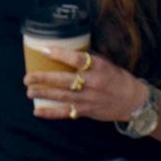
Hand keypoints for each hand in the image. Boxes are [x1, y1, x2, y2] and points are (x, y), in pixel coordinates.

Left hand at [23, 47, 147, 122]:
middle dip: (44, 79)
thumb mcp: (105, 62)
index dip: (59, 54)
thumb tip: (65, 47)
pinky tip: (37, 111)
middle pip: (64, 80)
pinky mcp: (86, 111)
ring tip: (29, 91)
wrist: (134, 101)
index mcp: (98, 67)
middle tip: (27, 77)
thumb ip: (87, 57)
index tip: (44, 50)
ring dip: (43, 94)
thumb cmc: (117, 78)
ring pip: (62, 97)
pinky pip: (66, 113)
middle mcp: (92, 83)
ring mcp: (88, 99)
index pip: (76, 59)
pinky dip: (50, 113)